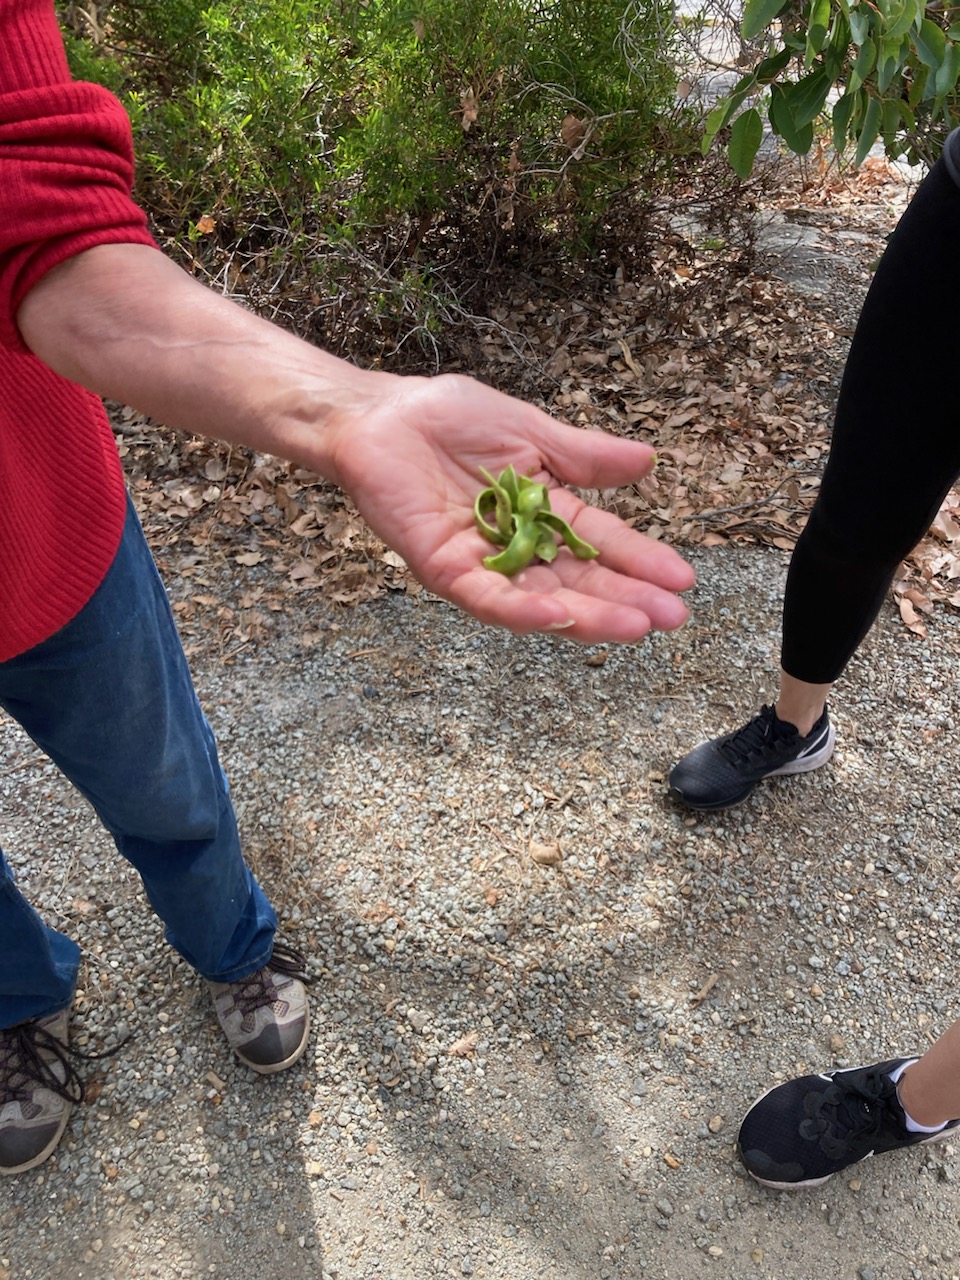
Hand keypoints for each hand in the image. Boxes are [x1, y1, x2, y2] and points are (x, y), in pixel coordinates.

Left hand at [328, 373, 694, 643]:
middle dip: (626, 600)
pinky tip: (560, 617)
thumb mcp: (532, 433)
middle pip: (579, 583)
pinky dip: (522, 611)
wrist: (381, 415)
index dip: (640, 562)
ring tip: (634, 625)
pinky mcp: (444, 568)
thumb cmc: (448, 419)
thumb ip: (585, 457)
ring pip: (541, 601)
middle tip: (672, 617)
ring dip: (588, 616)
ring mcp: (482, 562)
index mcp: (544, 513)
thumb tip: (649, 461)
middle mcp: (518, 548)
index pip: (601, 545)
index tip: (682, 578)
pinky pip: (488, 597)